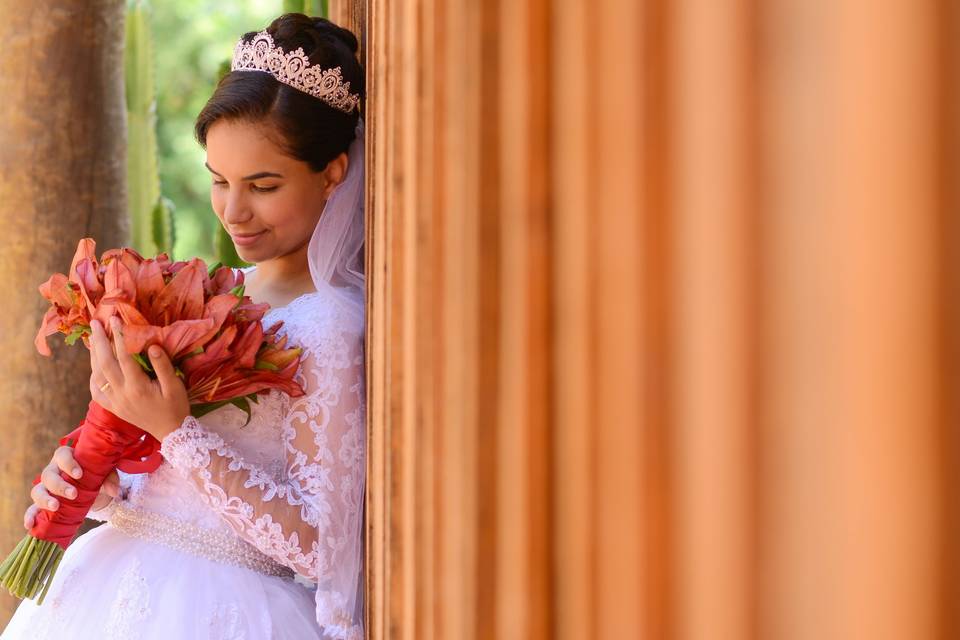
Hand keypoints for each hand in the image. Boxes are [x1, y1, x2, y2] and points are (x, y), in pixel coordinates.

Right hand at [23, 445, 118, 529]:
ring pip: (37, 491)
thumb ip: (109, 478)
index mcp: (67, 458)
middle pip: (48, 475)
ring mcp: (46, 488)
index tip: (79, 474)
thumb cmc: (96, 476)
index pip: (62, 455)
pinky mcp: (43, 504)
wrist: (93, 491)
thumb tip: (113, 491)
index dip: (68, 463)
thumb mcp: (105, 474)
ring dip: (45, 499)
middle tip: (73, 494)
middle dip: (59, 485)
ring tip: (56, 507)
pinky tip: (30, 525)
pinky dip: (30, 516)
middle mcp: (53, 471)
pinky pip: (32, 509)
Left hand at [88, 317, 189, 441]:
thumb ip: (162, 365)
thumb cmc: (176, 407)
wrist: (171, 432)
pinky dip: (93, 375)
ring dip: (93, 355)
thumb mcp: (175, 386)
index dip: (118, 336)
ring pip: (97, 375)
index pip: (123, 356)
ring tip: (92, 338)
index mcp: (137, 387)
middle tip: (95, 322)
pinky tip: (94, 365)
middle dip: (98, 341)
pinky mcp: (113, 408)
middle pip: (104, 363)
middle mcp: (122, 394)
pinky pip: (96, 390)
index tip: (115, 319)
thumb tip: (151, 345)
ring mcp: (114, 402)